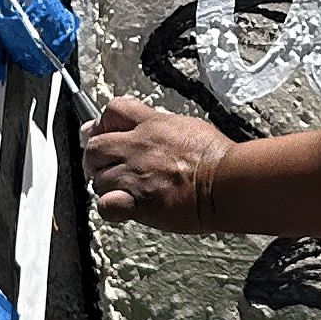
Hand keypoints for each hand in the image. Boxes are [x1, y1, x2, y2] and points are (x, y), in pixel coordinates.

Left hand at [84, 98, 225, 230]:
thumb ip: (160, 125)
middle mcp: (138, 146)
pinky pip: (105, 205)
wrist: (226, 182)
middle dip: (96, 159)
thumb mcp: (187, 126)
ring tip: (127, 191)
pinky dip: (110, 208)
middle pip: (93, 146)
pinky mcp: (137, 200)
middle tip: (109, 168)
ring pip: (98, 179)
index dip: (104, 123)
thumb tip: (148, 124)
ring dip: (107, 187)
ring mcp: (135, 173)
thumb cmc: (216, 158)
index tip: (106, 134)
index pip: (113, 111)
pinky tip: (124, 207)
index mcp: (151, 125)